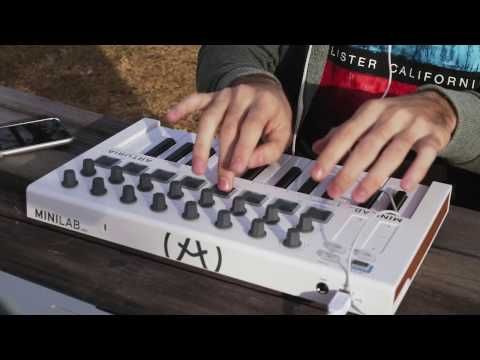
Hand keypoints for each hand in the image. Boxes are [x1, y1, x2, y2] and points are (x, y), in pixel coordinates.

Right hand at [166, 75, 291, 191]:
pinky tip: (170, 117)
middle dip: (223, 158)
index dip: (243, 149)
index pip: (250, 128)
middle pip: (228, 129)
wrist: (264, 87)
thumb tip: (249, 163)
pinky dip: (182, 108)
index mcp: (263, 104)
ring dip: (201, 145)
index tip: (236, 170)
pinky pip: (195, 100)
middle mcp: (242, 96)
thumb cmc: (273, 114)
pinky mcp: (212, 96)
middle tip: (221, 180)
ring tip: (197, 168)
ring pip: (208, 120)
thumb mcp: (283, 132)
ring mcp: (224, 95)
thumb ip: (270, 150)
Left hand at [310, 91, 457, 202]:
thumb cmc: (395, 113)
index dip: (331, 154)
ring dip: (375, 177)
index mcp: (371, 110)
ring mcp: (414, 126)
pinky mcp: (433, 137)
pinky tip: (403, 186)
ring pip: (393, 153)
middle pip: (368, 146)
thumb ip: (343, 132)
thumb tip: (317, 147)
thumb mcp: (368, 116)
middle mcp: (392, 116)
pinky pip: (424, 156)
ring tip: (360, 195)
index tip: (318, 173)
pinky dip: (415, 172)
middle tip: (334, 190)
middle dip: (349, 171)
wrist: (437, 103)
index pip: (346, 133)